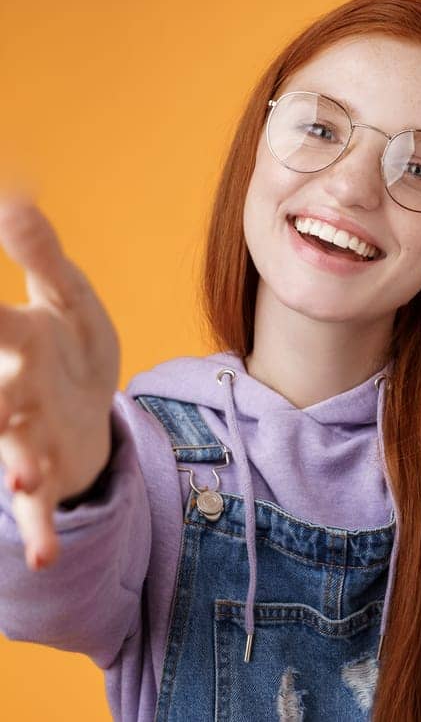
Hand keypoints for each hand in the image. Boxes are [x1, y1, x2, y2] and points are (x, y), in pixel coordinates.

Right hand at [0, 195, 121, 569]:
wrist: (85, 410)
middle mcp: (8, 389)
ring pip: (7, 448)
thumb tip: (17, 192)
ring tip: (15, 482)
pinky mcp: (43, 474)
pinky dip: (36, 528)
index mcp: (16, 338)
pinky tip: (40, 556)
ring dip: (9, 463)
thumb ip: (41, 253)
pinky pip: (37, 504)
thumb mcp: (65, 297)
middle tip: (0, 403)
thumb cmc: (67, 346)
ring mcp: (22, 436)